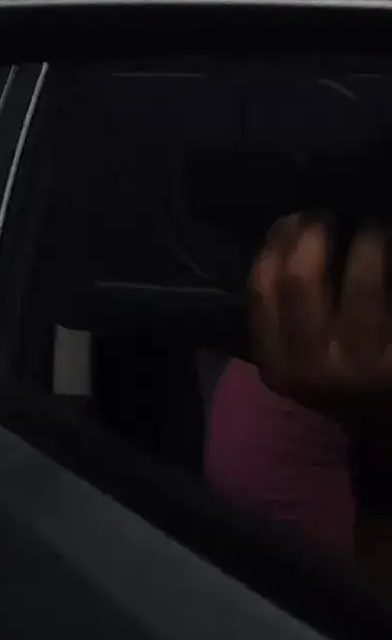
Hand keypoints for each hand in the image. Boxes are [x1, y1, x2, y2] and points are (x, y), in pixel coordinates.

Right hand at [251, 216, 391, 410]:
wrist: (388, 429)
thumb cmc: (342, 385)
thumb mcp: (296, 363)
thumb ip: (281, 316)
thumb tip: (283, 235)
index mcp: (277, 367)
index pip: (260, 289)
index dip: (274, 244)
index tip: (291, 218)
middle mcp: (314, 371)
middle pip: (299, 281)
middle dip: (313, 233)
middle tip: (328, 210)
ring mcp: (362, 371)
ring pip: (359, 286)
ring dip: (367, 242)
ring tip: (373, 222)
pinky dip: (390, 267)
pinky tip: (389, 246)